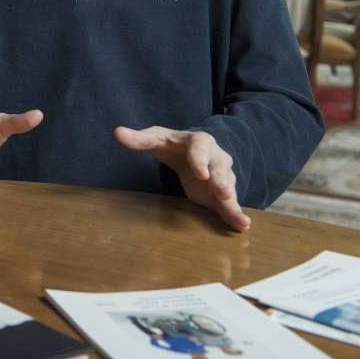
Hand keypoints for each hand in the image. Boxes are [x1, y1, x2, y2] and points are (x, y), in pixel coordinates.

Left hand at [114, 126, 250, 231]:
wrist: (190, 153)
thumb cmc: (172, 144)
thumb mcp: (156, 138)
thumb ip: (139, 139)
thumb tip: (117, 132)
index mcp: (199, 142)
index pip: (201, 147)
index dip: (201, 160)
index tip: (201, 173)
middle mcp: (215, 158)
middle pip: (221, 168)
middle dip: (222, 181)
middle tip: (222, 192)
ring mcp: (222, 177)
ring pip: (229, 189)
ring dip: (232, 203)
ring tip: (239, 218)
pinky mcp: (221, 195)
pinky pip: (230, 204)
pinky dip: (236, 215)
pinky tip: (242, 226)